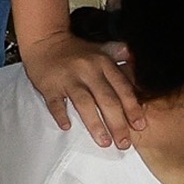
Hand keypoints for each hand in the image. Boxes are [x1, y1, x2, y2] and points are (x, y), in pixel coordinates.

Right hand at [21, 24, 141, 146]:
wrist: (44, 41)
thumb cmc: (74, 50)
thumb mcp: (100, 49)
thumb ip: (119, 55)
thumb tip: (136, 60)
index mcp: (103, 63)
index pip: (122, 88)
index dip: (132, 108)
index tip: (140, 126)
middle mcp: (88, 70)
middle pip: (106, 99)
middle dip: (117, 123)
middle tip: (124, 143)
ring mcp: (68, 78)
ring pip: (84, 103)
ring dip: (95, 124)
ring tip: (104, 142)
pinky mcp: (49, 85)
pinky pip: (55, 102)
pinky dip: (61, 115)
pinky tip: (67, 127)